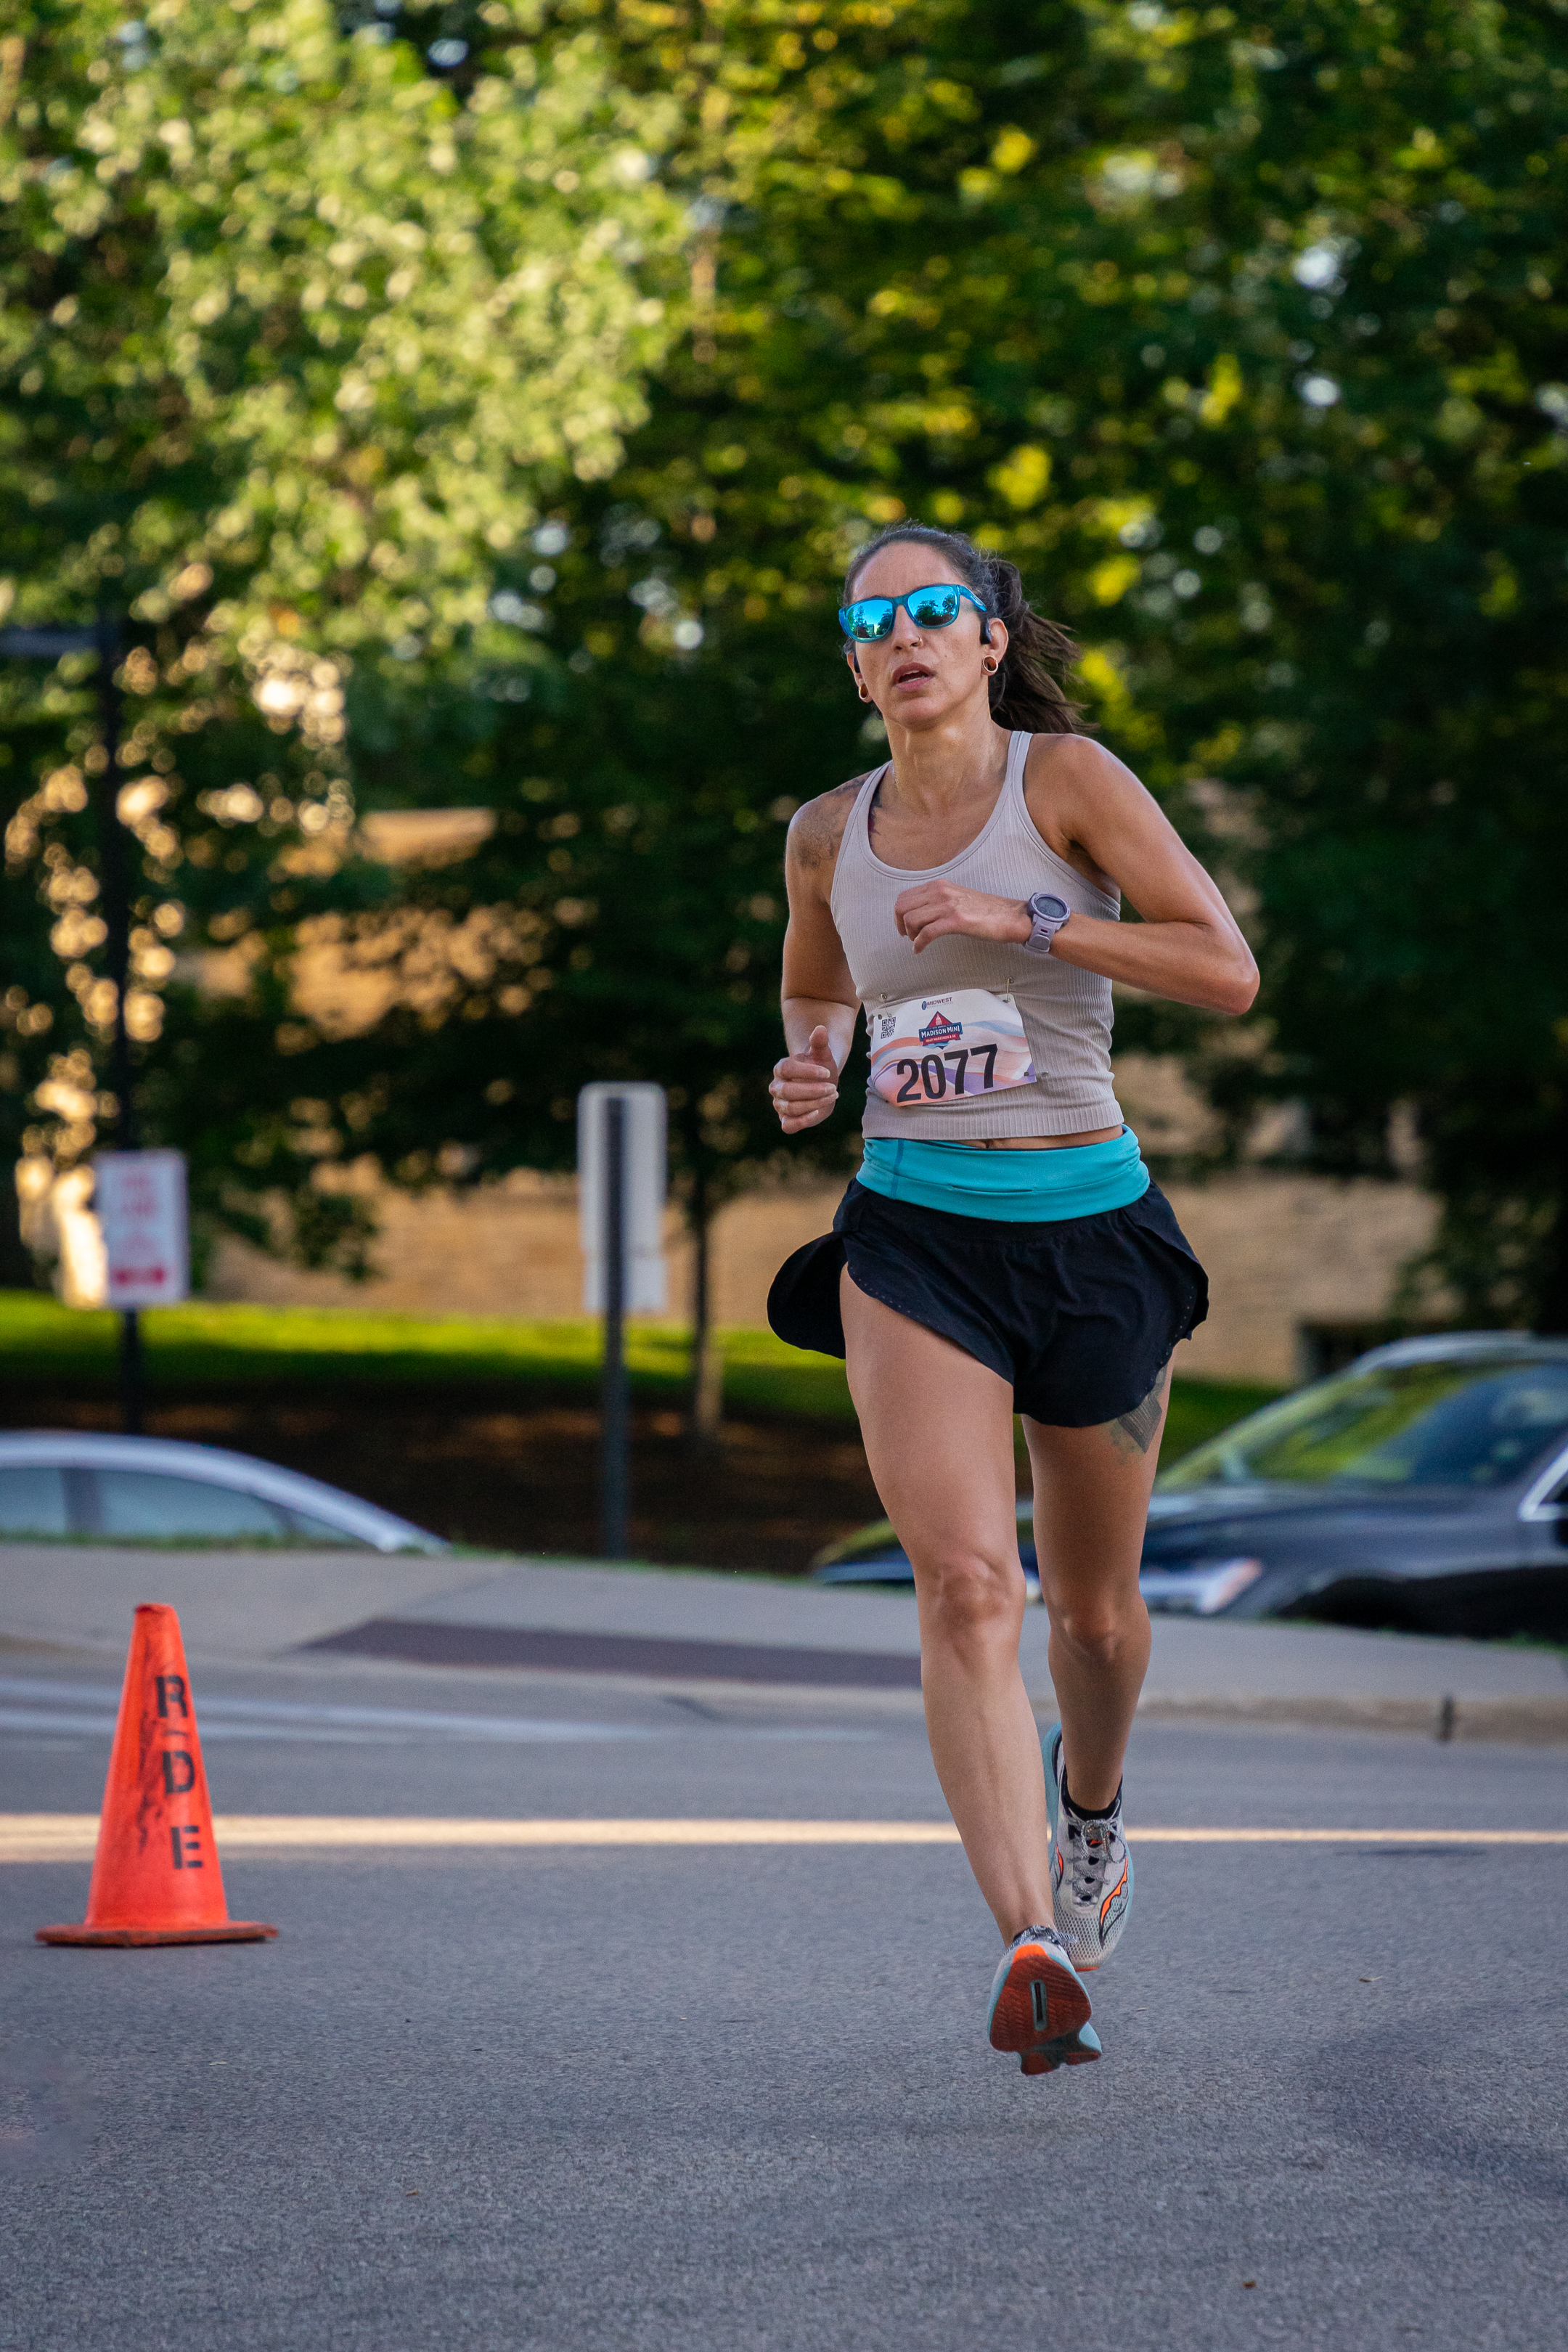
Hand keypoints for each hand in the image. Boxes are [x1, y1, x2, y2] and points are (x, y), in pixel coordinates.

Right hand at [770, 1024, 838, 1132]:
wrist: (822, 1085)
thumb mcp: (822, 1055)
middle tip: (833, 1088)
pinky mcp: (786, 1120)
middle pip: (788, 1091)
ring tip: (832, 1096)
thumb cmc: (820, 1068)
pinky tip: (818, 1112)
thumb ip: (820, 1042)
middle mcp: (777, 1087)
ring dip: (814, 1103)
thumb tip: (820, 1028)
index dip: (807, 1072)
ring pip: (791, 1108)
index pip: (787, 1069)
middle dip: (812, 1091)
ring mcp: (779, 1104)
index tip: (827, 1072)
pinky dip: (802, 1121)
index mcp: (781, 1068)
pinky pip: (788, 1126)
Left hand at [893, 881, 1031, 953]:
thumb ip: (938, 901)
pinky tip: (920, 950)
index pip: (905, 896)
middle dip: (900, 925)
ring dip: (910, 935)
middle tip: (907, 936)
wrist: (1010, 916)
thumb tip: (920, 913)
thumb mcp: (957, 897)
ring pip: (912, 920)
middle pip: (902, 907)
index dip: (899, 914)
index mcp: (939, 885)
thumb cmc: (986, 910)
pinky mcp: (956, 921)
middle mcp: (941, 892)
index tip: (903, 926)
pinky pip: (926, 933)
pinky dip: (919, 944)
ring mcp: (948, 905)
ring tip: (917, 942)